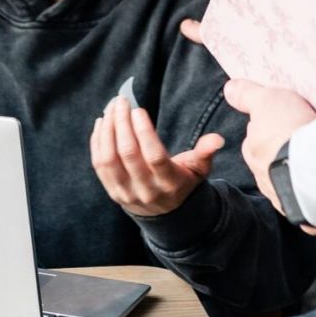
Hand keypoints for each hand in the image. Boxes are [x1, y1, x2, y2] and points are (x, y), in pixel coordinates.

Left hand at [90, 93, 223, 217]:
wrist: (166, 214)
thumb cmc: (183, 181)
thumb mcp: (199, 169)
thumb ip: (206, 153)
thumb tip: (217, 139)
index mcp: (169, 182)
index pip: (154, 156)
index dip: (143, 132)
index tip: (138, 109)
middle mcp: (146, 189)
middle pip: (128, 154)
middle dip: (122, 124)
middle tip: (121, 101)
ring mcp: (126, 192)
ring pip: (109, 159)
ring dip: (108, 131)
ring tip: (111, 109)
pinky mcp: (112, 192)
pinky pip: (99, 166)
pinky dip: (97, 142)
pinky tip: (102, 123)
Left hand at [222, 78, 315, 217]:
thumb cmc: (290, 130)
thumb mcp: (267, 100)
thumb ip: (247, 95)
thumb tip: (228, 89)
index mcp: (252, 152)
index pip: (255, 140)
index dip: (269, 131)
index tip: (286, 125)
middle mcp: (263, 177)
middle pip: (270, 162)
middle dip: (282, 154)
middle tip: (303, 142)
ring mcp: (284, 197)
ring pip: (288, 181)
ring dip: (299, 172)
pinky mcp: (305, 214)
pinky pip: (308, 201)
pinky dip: (315, 191)